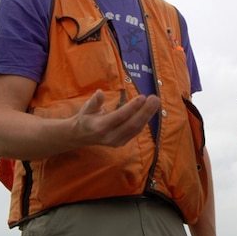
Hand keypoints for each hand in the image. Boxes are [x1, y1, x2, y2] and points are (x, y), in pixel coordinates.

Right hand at [38, 90, 160, 148]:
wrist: (81, 136)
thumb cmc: (85, 118)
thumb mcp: (86, 108)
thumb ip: (94, 102)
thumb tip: (100, 92)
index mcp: (99, 127)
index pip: (119, 117)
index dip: (131, 108)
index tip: (142, 97)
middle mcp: (109, 136)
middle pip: (131, 125)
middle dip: (145, 112)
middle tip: (155, 98)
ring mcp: (116, 141)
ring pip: (136, 129)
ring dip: (147, 115)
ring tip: (155, 102)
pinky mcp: (122, 143)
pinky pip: (136, 132)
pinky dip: (144, 120)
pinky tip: (150, 110)